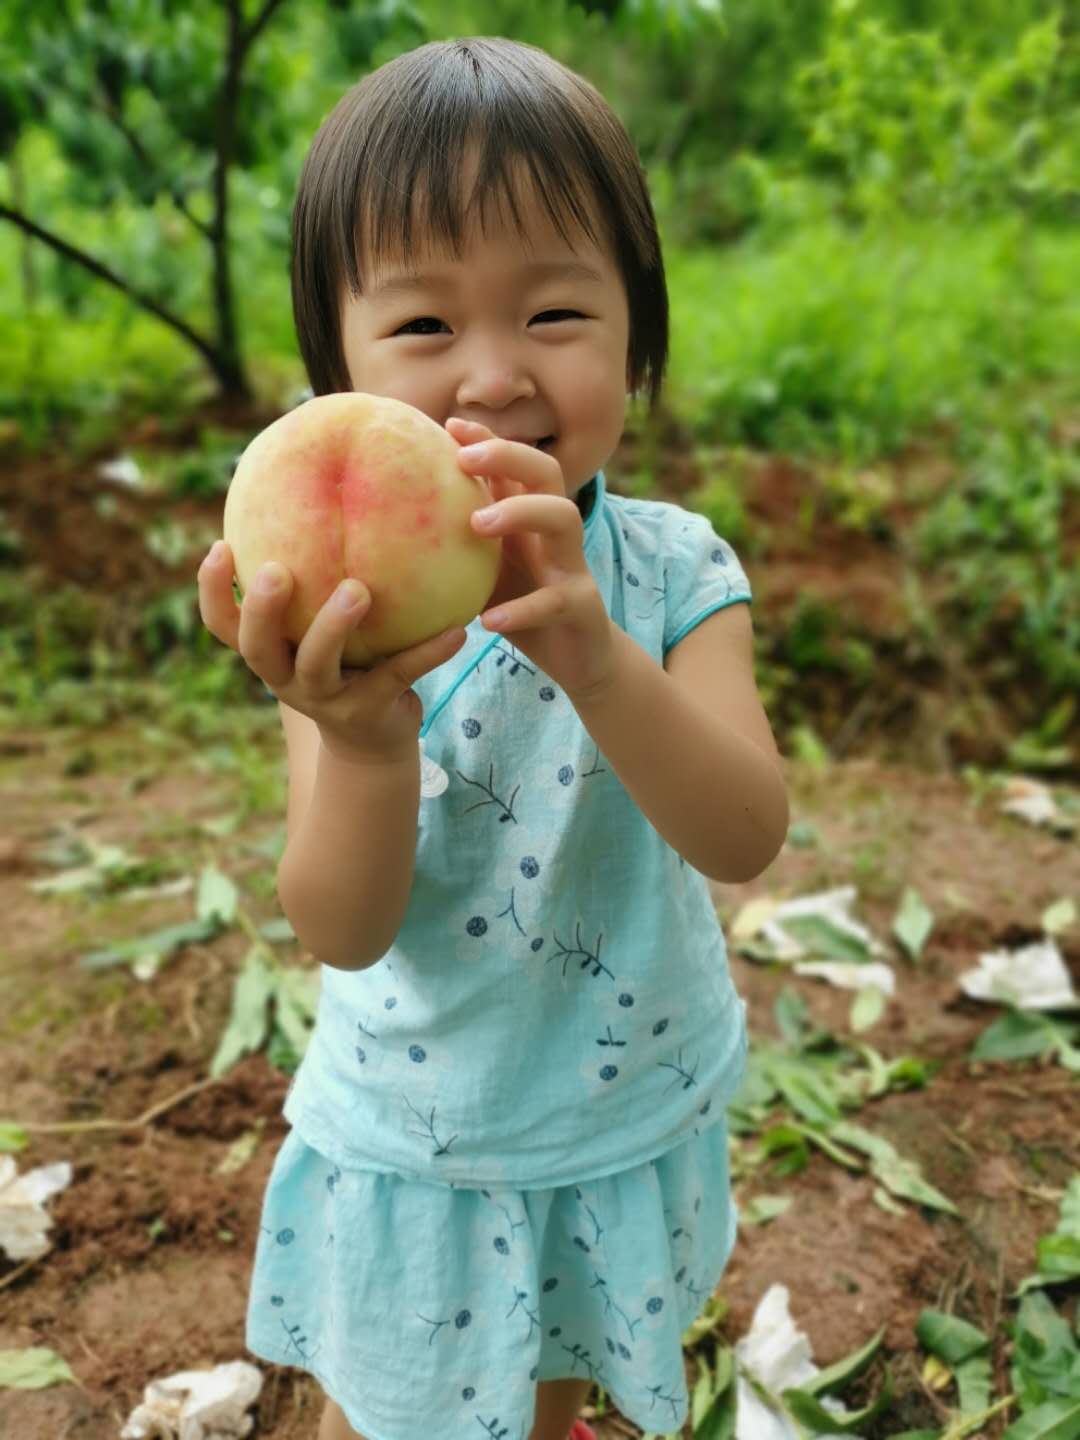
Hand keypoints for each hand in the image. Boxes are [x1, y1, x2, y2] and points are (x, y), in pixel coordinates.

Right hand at [197, 542, 467, 764]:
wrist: (373, 740)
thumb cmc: (348, 663)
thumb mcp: (323, 628)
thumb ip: (318, 579)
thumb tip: (332, 491)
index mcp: (270, 652)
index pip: (223, 625)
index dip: (213, 591)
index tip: (220, 545)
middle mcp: (286, 678)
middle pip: (257, 647)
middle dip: (261, 608)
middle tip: (275, 570)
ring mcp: (325, 699)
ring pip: (317, 664)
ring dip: (334, 625)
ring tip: (359, 590)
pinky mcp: (368, 712)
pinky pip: (398, 675)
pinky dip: (427, 653)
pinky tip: (458, 631)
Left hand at [447, 418, 616, 701]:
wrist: (577, 657)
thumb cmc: (523, 607)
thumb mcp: (486, 570)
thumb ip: (459, 544)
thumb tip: (397, 523)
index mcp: (530, 519)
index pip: (516, 464)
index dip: (488, 440)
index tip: (450, 427)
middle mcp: (554, 533)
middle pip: (548, 473)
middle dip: (509, 456)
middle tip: (465, 461)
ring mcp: (572, 566)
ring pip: (565, 518)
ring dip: (521, 512)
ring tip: (477, 524)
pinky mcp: (581, 607)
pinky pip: (554, 600)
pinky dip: (522, 609)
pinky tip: (488, 620)